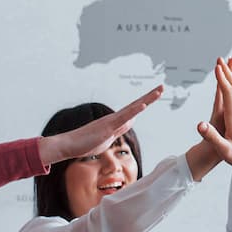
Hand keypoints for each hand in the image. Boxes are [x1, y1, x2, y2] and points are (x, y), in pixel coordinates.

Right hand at [38, 85, 162, 166]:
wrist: (68, 145)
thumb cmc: (85, 143)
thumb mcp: (107, 138)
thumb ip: (119, 130)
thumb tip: (130, 122)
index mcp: (115, 122)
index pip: (134, 111)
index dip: (145, 102)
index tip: (156, 94)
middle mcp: (114, 118)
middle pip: (136, 105)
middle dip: (150, 96)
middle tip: (162, 87)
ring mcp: (111, 121)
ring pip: (132, 108)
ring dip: (146, 99)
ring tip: (158, 91)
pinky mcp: (107, 127)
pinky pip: (123, 118)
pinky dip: (134, 111)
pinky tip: (144, 105)